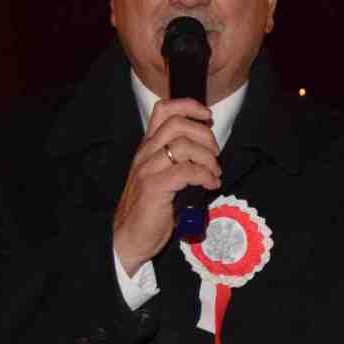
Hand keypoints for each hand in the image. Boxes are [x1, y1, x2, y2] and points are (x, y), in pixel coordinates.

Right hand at [112, 98, 221, 275]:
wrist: (129, 237)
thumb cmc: (150, 209)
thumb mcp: (162, 176)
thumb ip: (178, 161)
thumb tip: (209, 153)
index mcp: (148, 147)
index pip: (163, 110)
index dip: (188, 106)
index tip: (207, 116)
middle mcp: (146, 154)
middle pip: (177, 124)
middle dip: (204, 135)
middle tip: (215, 154)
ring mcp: (148, 169)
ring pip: (183, 146)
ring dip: (207, 158)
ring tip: (214, 173)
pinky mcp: (154, 187)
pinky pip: (186, 171)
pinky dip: (205, 176)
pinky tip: (211, 185)